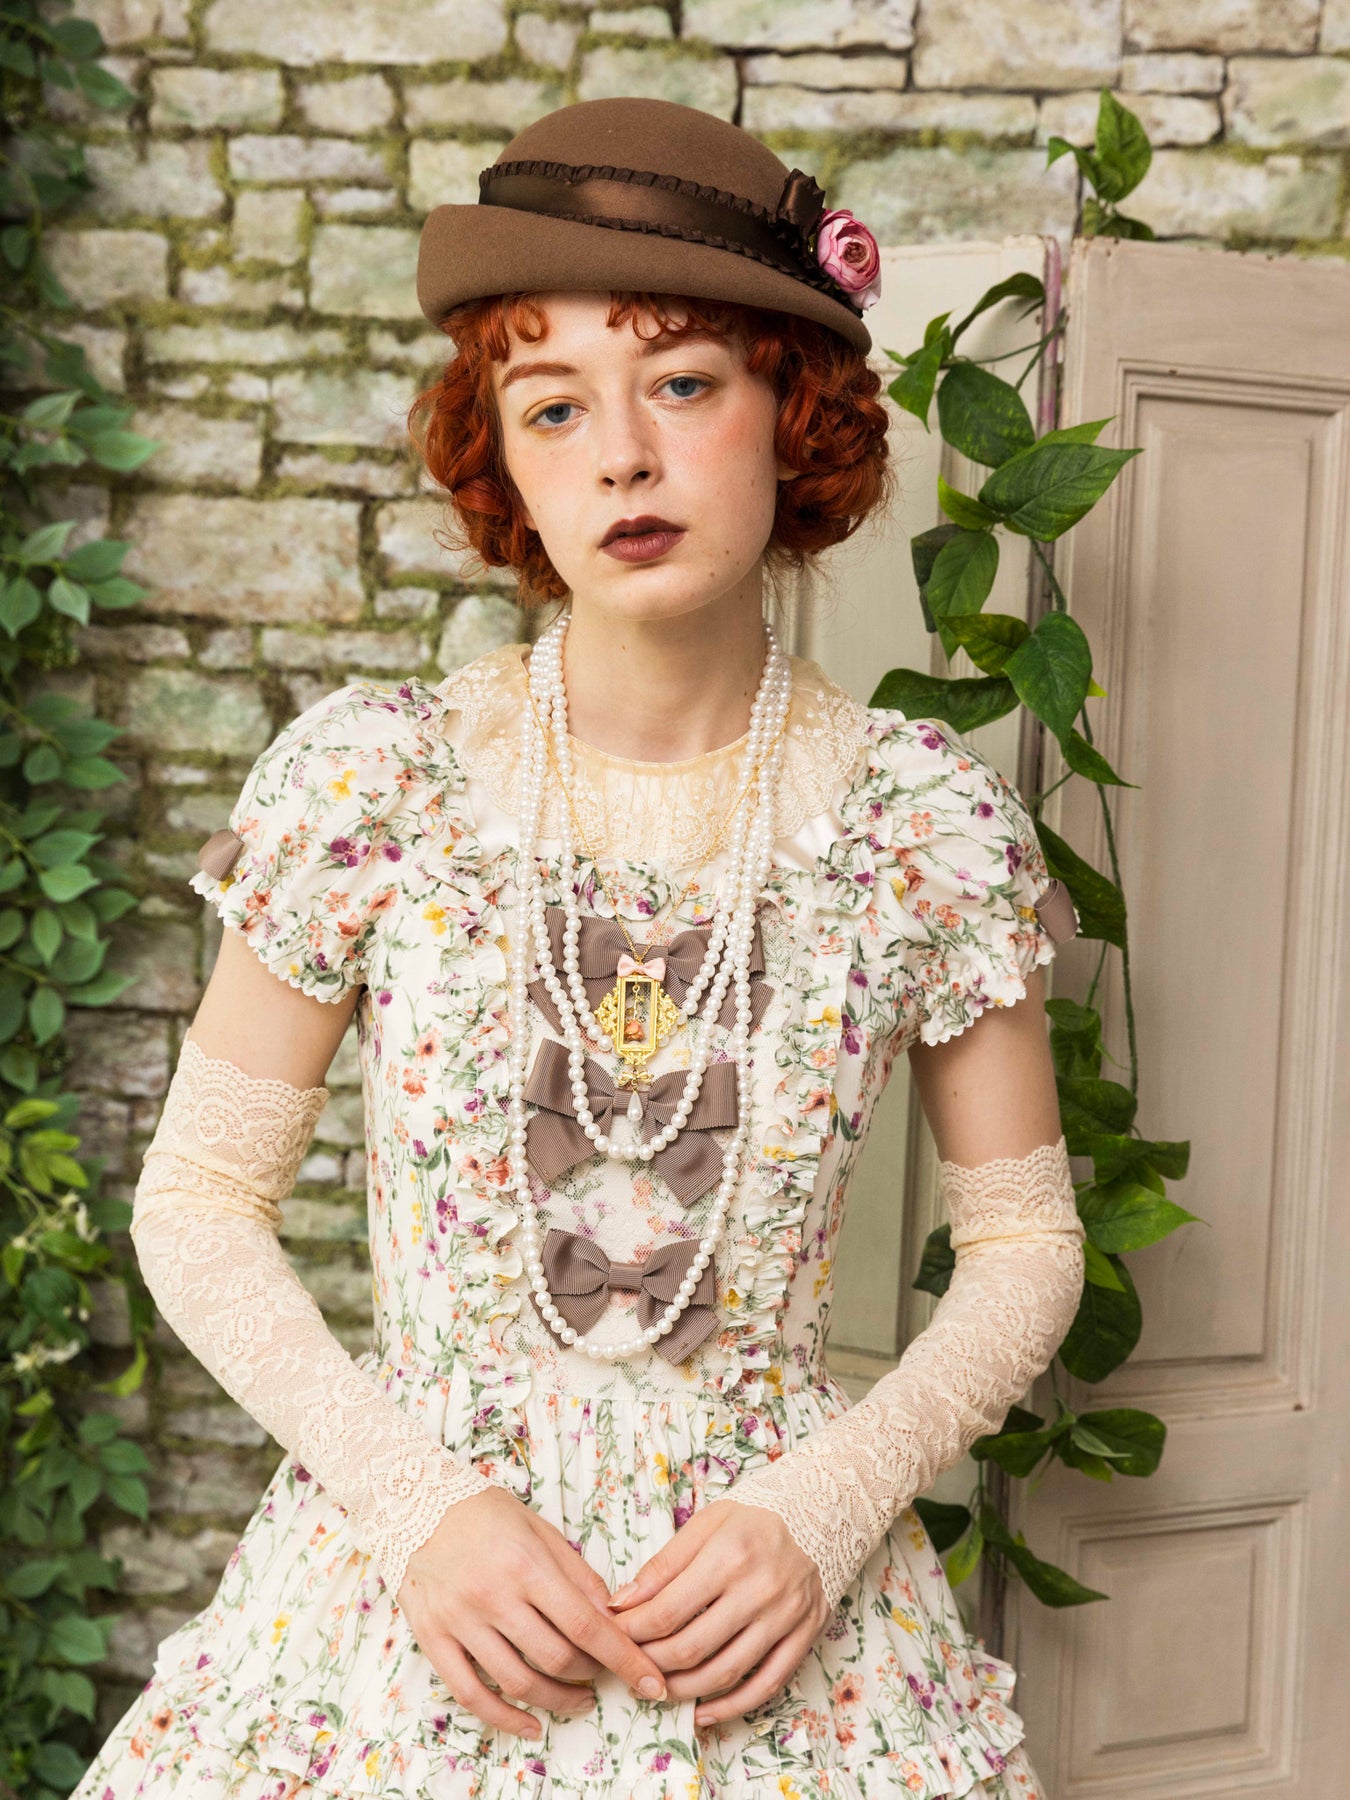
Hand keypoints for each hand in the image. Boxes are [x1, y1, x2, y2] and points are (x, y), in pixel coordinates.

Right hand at [396, 1485, 670, 1739]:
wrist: (415, 1505)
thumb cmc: (486, 1514)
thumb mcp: (539, 1529)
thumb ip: (576, 1572)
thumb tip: (614, 1613)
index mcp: (526, 1564)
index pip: (586, 1624)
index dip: (624, 1658)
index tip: (650, 1681)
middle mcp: (493, 1595)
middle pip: (556, 1657)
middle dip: (591, 1675)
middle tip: (604, 1675)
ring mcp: (461, 1620)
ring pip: (518, 1681)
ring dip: (557, 1700)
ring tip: (577, 1700)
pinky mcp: (434, 1638)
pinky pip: (471, 1694)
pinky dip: (504, 1718)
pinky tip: (530, 1724)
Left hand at [604, 1499, 830, 1727]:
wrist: (823, 1512)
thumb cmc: (756, 1516)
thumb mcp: (706, 1523)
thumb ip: (663, 1565)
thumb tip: (621, 1603)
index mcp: (729, 1555)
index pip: (668, 1611)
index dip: (634, 1631)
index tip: (615, 1635)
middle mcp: (759, 1589)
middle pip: (693, 1648)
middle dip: (652, 1663)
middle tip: (631, 1665)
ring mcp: (785, 1617)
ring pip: (726, 1673)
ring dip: (684, 1690)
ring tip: (659, 1688)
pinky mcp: (805, 1636)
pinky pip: (766, 1685)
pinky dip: (732, 1707)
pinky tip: (703, 1711)